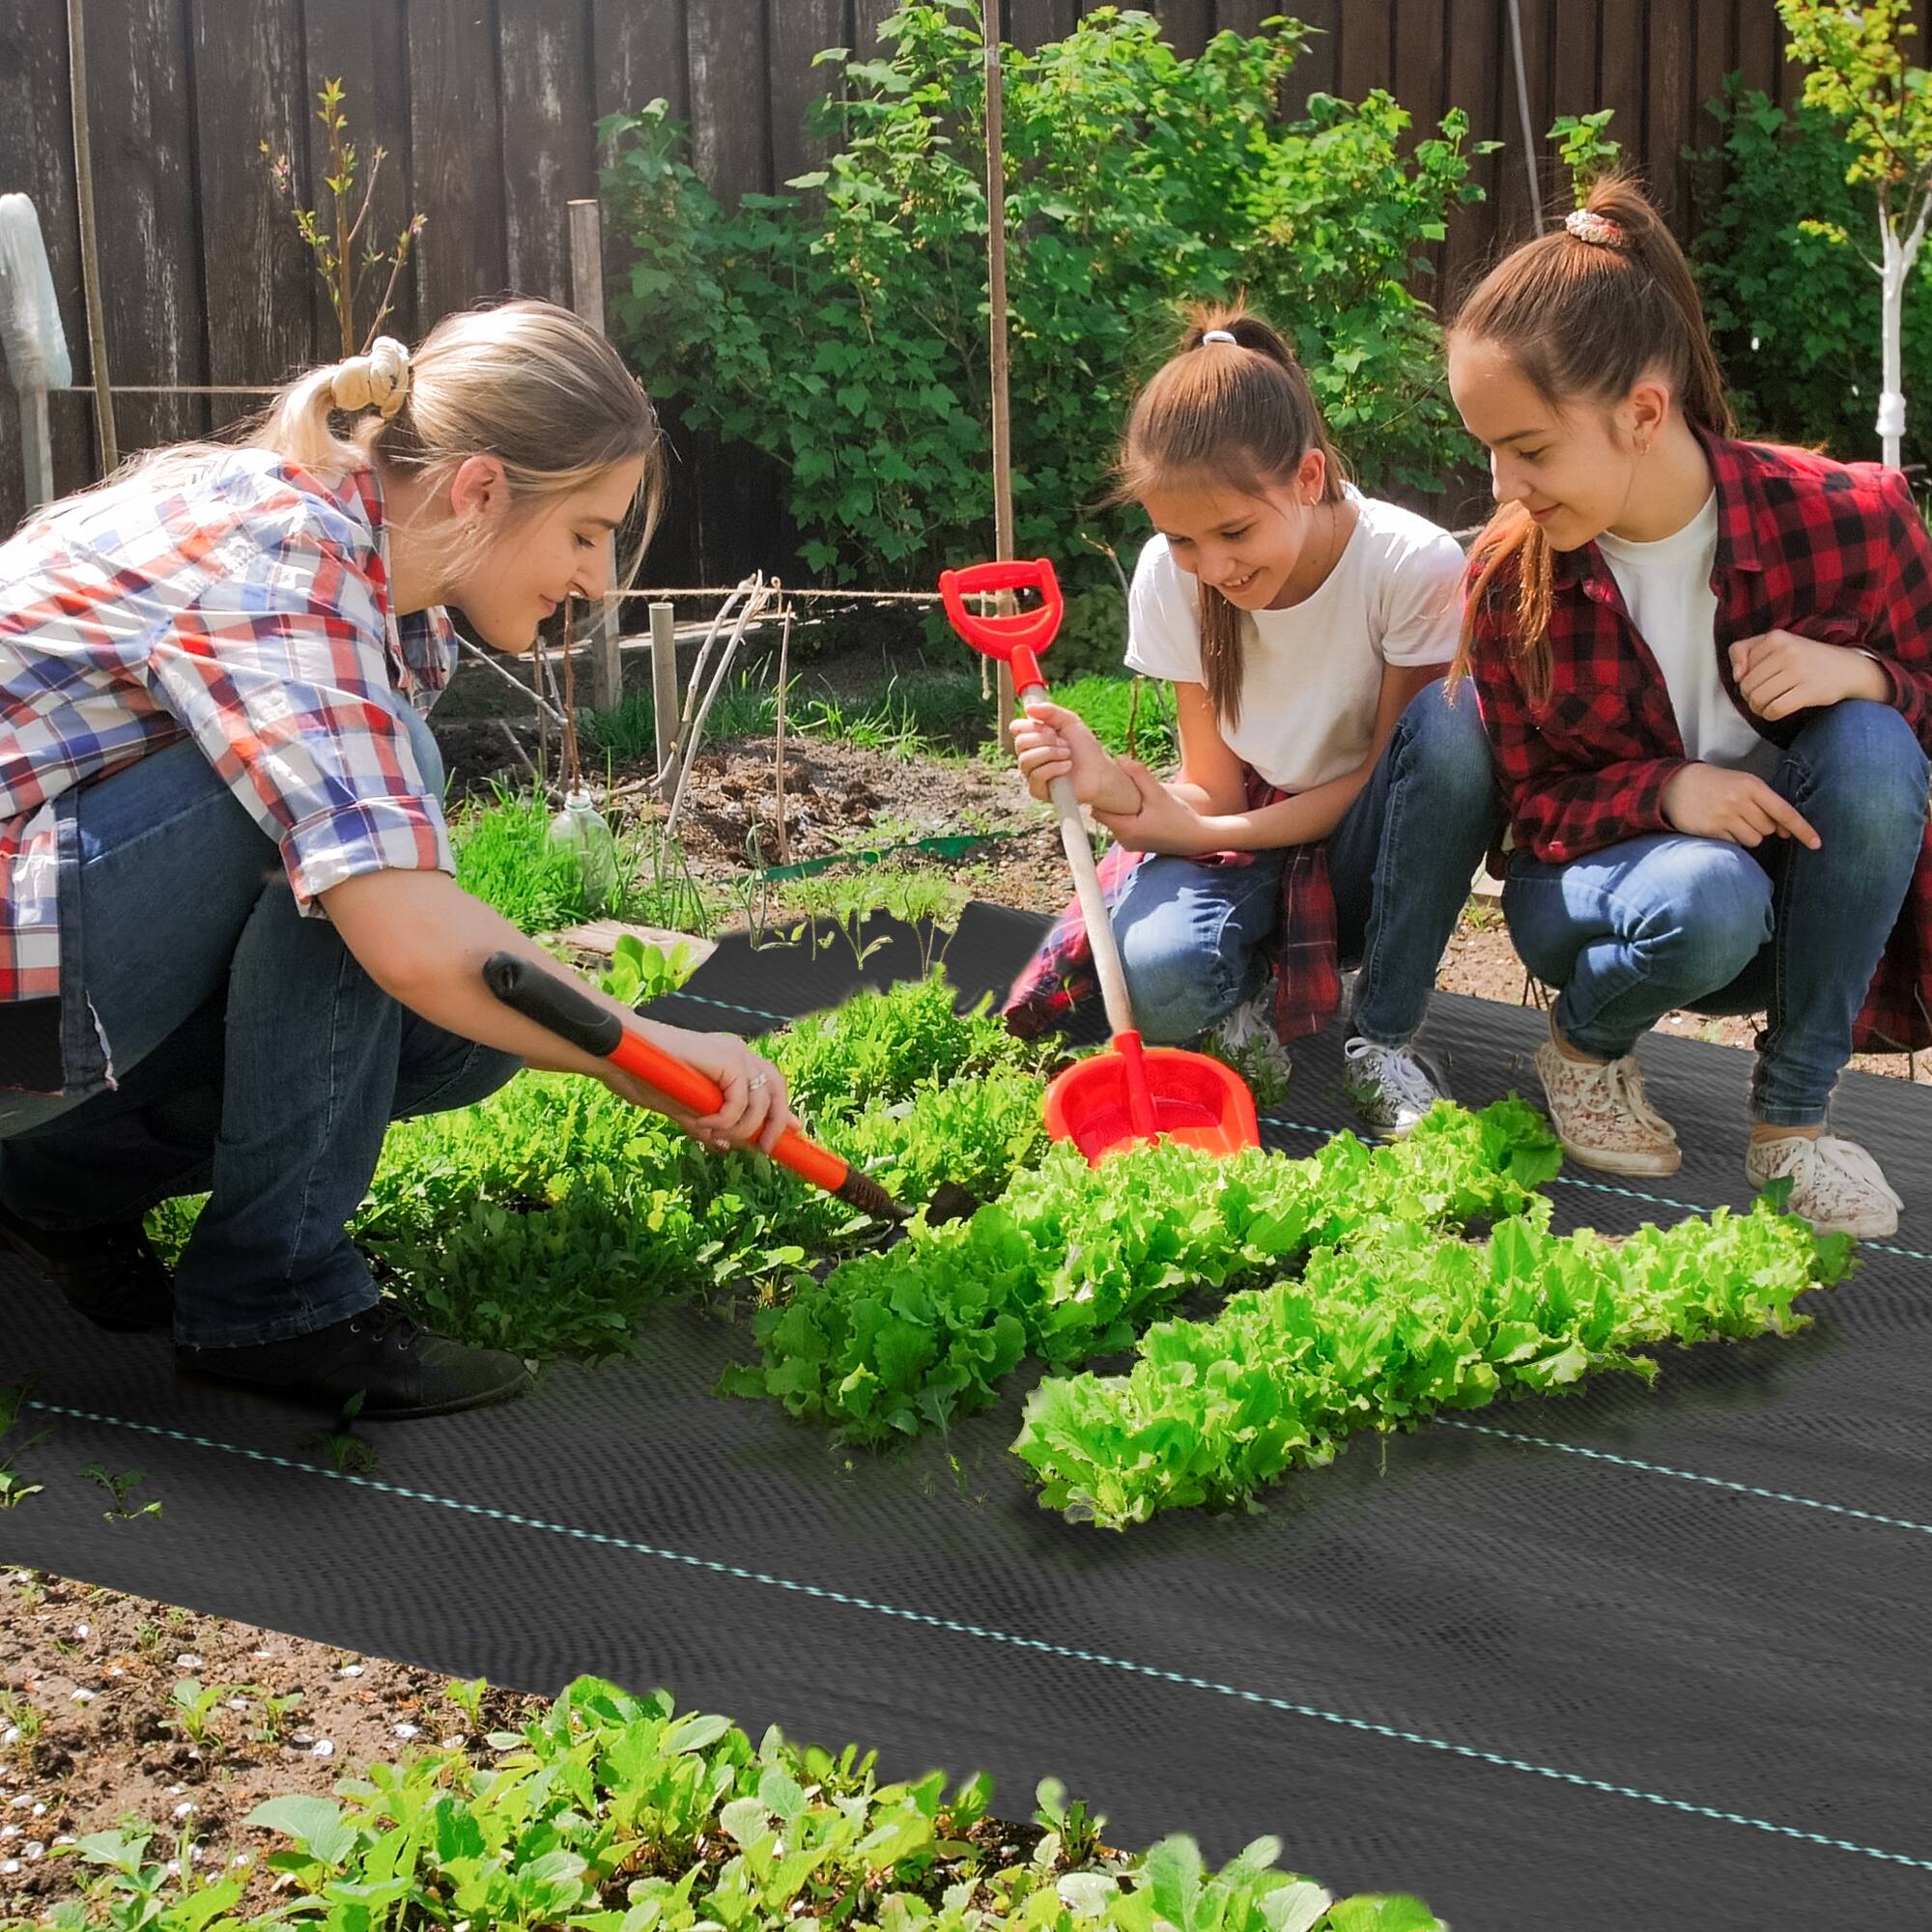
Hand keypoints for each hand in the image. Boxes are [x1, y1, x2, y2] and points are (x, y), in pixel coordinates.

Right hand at [604, 1031, 794, 1153]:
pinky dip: (727, 1118)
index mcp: (730, 1062)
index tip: (793, 1132)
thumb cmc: (646, 1077)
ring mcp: (734, 1052)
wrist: (623, 1055)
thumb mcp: (682, 1109)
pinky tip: (705, 1122)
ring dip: (742, 1128)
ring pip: (762, 1100)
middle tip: (764, 1148)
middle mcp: (738, 1054)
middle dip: (776, 1122)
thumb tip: (722, 1147)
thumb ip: (705, 1125)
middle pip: (777, 1089)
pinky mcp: (727, 1057)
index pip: (769, 1085)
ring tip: (715, 1135)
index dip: (782, 1110)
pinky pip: (741, 1099)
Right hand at [1011, 700, 1138, 812]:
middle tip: (1064, 743)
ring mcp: (1031, 773)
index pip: (1016, 728)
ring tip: (1067, 754)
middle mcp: (1028, 755)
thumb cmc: (1085, 748)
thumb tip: (1028, 708)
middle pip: (1020, 743)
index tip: (1051, 728)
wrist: (1100, 771)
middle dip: (1045, 740)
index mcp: (1033, 738)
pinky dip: (1053, 768)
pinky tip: (1067, 767)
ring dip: (1051, 753)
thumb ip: (1050, 711)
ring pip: (1026, 759)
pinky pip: (1036, 775)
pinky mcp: (1037, 790)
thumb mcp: (1069, 721)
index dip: (1032, 725)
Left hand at [1094, 757, 1211, 853]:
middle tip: (1116, 783)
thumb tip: (1120, 758)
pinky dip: (1127, 816)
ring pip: (1114, 821)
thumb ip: (1139, 775)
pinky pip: (1124, 826)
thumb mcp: (1159, 793)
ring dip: (1119, 808)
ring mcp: (1130, 844)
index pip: (1097, 811)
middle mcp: (1124, 840)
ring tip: (1128, 793)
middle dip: (1108, 800)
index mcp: (1126, 830)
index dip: (1097, 796)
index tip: (1103, 781)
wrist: (1198, 839)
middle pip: (1104, 816)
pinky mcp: (1137, 844)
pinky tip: (1137, 806)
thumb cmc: (1180, 818)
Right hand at [1661, 761, 1819, 849]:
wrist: (1675, 785)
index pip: (1784, 812)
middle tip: (1745, 815)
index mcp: (1752, 786)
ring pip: (1754, 839)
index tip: (1817, 844)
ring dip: (1749, 835)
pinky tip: (1720, 826)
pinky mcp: (1712, 829)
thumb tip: (1785, 831)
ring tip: (1732, 821)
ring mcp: (1725, 816)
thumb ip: (1765, 804)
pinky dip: (1733, 839)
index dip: (1803, 829)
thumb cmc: (1715, 784)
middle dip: (1763, 827)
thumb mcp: (1742, 784)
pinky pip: (1735, 844)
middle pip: (1769, 828)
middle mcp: (1740, 801)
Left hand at [1729, 629, 1886, 720]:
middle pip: (1746, 685)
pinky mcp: (1809, 690)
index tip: (1759, 677)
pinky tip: (1774, 712)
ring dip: (1757, 708)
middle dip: (1749, 696)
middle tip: (1762, 695)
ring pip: (1757, 698)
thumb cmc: (1805, 658)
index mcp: (1776, 637)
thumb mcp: (1776, 644)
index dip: (1744, 675)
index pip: (1740, 662)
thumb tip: (1736, 676)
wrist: (1848, 668)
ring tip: (1767, 704)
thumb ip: (1746, 651)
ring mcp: (1799, 671)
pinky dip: (1769, 715)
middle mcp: (1787, 651)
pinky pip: (1774, 709)